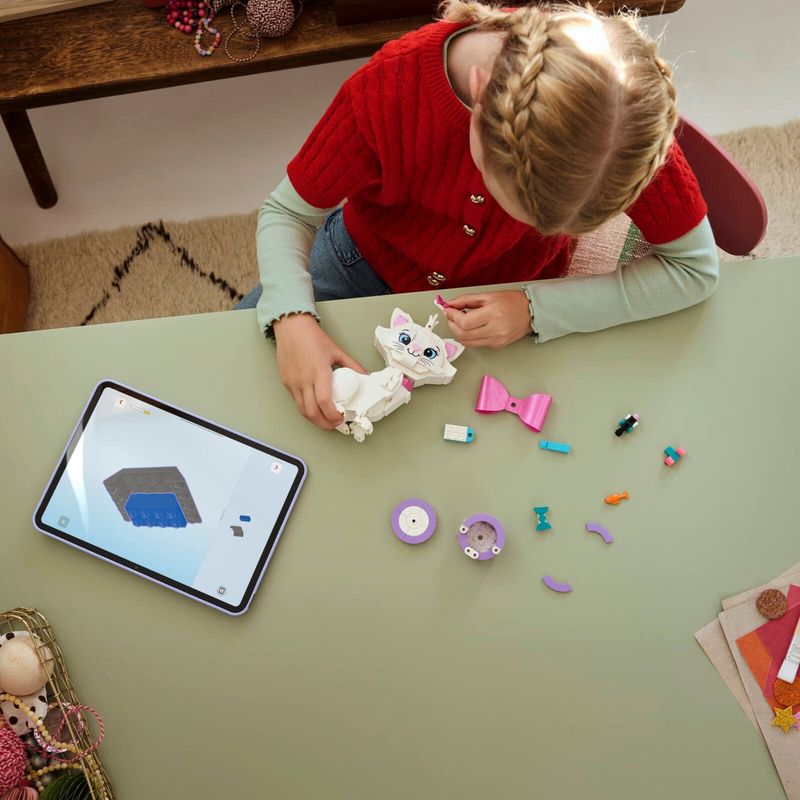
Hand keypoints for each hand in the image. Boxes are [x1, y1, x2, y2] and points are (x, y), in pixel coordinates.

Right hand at [274, 314, 366, 429]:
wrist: (291, 328)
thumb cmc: (312, 338)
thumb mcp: (337, 351)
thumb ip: (352, 366)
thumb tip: (364, 376)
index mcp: (318, 372)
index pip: (324, 402)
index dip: (333, 415)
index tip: (340, 418)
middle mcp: (304, 380)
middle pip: (312, 412)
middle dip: (325, 424)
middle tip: (334, 425)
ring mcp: (293, 382)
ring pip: (302, 410)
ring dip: (315, 419)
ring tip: (325, 420)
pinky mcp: (286, 383)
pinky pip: (296, 401)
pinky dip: (306, 408)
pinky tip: (314, 407)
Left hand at [442, 290, 531, 347]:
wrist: (531, 312)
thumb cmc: (512, 301)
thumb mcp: (488, 295)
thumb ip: (466, 300)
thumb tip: (450, 305)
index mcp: (493, 314)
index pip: (464, 322)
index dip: (452, 317)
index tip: (448, 310)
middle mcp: (495, 330)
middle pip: (463, 334)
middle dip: (452, 325)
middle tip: (451, 316)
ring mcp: (496, 340)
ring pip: (467, 342)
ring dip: (459, 332)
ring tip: (460, 321)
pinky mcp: (497, 345)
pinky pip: (476, 343)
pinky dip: (469, 336)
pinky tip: (471, 327)